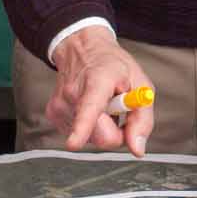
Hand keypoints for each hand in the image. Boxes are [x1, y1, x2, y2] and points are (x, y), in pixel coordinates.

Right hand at [48, 27, 155, 156]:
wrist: (82, 49)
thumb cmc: (112, 65)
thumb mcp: (140, 84)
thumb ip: (143, 118)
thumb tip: (137, 149)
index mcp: (97, 82)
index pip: (88, 109)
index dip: (81, 128)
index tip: (73, 144)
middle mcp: (73, 93)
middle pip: (99, 136)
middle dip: (116, 132)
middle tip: (119, 110)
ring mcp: (60, 105)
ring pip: (90, 139)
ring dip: (102, 127)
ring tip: (102, 104)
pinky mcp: (53, 115)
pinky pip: (81, 135)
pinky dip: (90, 127)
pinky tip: (90, 109)